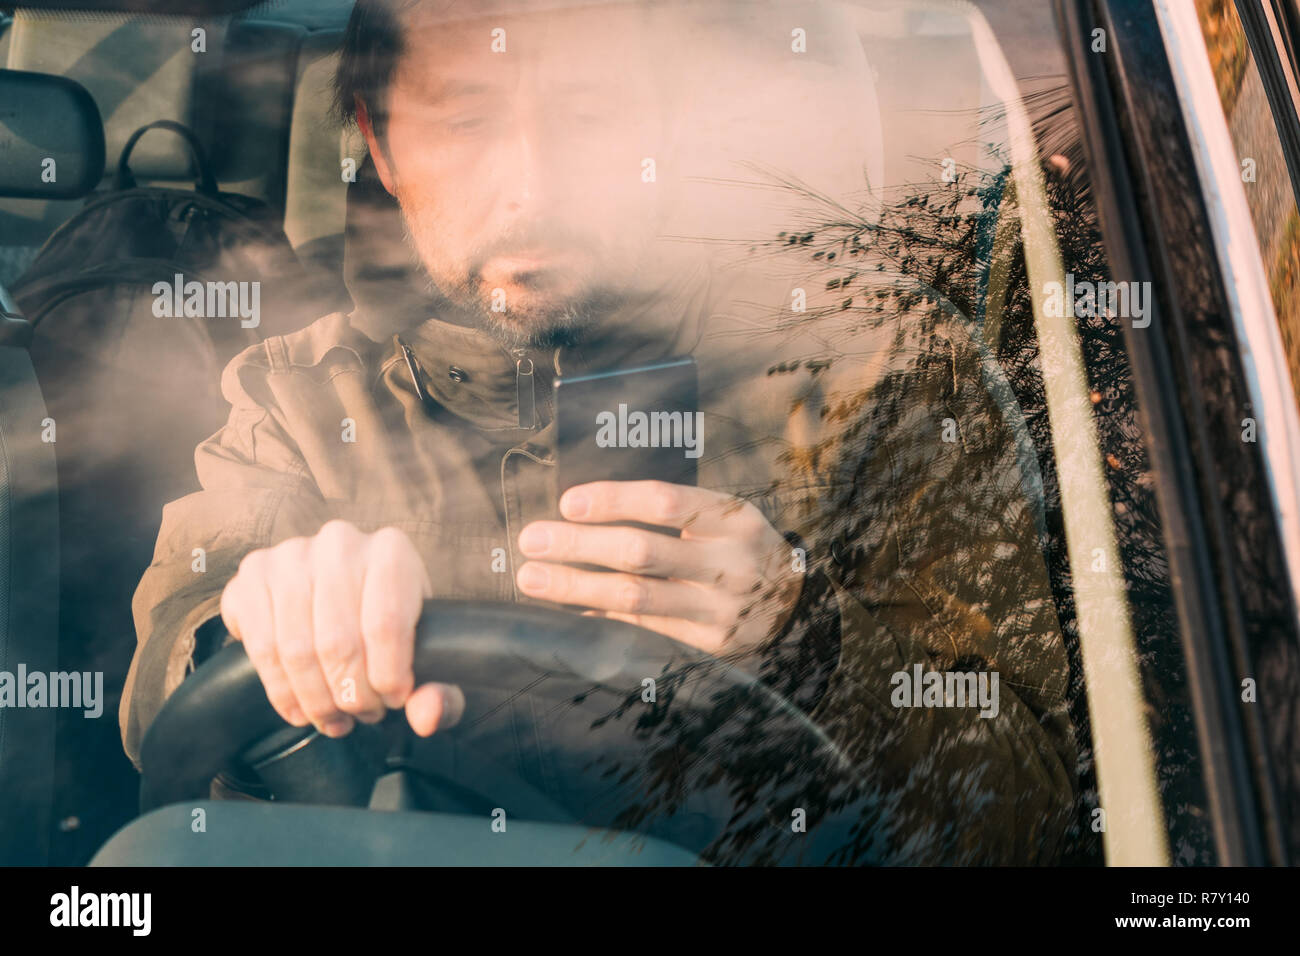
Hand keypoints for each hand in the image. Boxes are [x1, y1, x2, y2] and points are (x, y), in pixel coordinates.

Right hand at [219, 520, 464, 738]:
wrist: (347, 592)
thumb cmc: (392, 625)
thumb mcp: (425, 655)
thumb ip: (440, 692)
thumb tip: (427, 714)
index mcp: (391, 550)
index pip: (385, 625)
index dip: (388, 678)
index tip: (393, 701)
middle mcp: (338, 542)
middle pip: (337, 642)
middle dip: (350, 696)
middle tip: (361, 715)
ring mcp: (290, 555)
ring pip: (296, 650)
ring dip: (315, 699)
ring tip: (334, 717)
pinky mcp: (253, 574)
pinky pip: (260, 647)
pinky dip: (281, 691)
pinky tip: (300, 708)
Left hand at [515, 481, 803, 655]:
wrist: (797, 606)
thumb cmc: (739, 549)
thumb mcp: (723, 519)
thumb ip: (673, 512)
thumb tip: (586, 509)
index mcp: (733, 520)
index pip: (667, 502)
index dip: (613, 500)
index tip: (567, 502)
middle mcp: (728, 565)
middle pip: (642, 552)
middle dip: (580, 545)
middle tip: (532, 540)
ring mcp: (719, 610)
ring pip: (636, 598)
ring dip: (577, 587)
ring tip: (533, 579)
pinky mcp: (708, 647)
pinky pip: (642, 631)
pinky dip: (600, 618)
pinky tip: (566, 610)